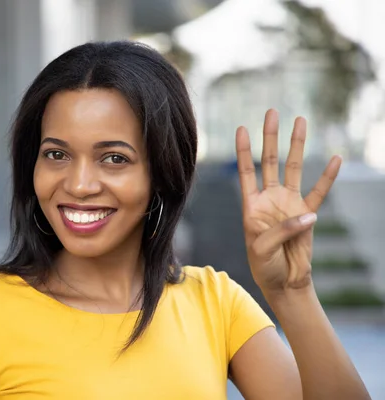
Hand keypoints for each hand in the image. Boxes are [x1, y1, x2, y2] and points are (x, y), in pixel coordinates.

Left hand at [236, 109, 341, 293]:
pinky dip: (328, 177)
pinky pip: (319, 192)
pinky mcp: (307, 215)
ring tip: (300, 121)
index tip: (242, 128)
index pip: (246, 172)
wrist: (283, 281)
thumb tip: (308, 215)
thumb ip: (282, 230)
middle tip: (272, 112)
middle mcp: (269, 199)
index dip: (244, 151)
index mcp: (251, 205)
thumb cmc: (264, 265)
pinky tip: (334, 158)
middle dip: (270, 137)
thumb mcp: (262, 248)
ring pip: (293, 168)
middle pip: (270, 161)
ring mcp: (289, 204)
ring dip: (297, 145)